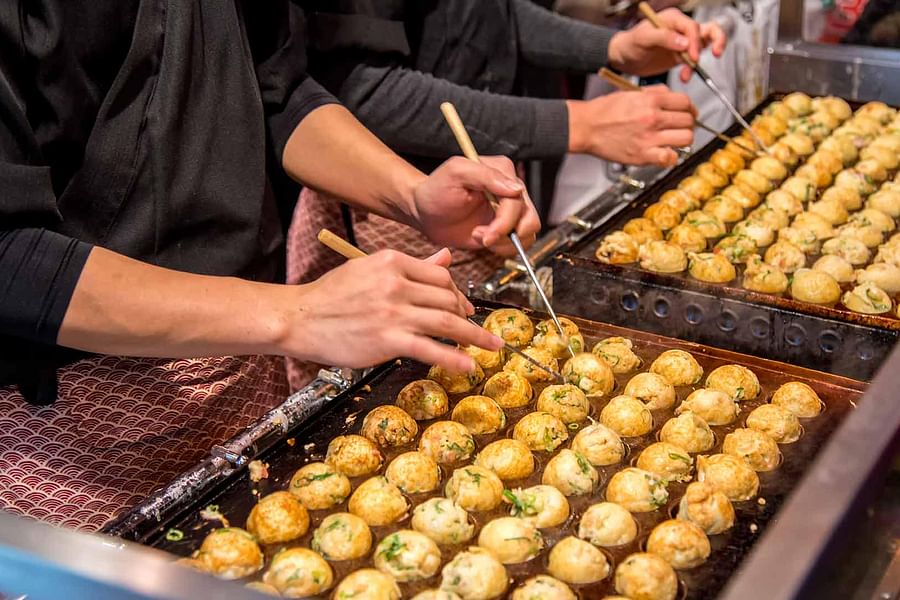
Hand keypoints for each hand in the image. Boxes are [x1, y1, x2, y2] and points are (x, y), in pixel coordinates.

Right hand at [283, 249, 502, 371]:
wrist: (299, 318)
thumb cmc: (332, 295)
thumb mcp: (369, 268)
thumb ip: (412, 266)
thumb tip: (446, 258)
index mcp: (392, 262)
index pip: (440, 275)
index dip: (457, 292)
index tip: (463, 306)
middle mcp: (395, 284)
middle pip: (447, 297)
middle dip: (466, 314)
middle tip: (474, 327)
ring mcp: (393, 313)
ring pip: (446, 322)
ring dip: (474, 335)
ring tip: (491, 345)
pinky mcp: (388, 340)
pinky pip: (430, 349)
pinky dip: (454, 358)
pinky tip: (468, 365)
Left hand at [411, 156, 540, 256]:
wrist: (425, 212)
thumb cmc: (436, 189)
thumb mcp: (456, 173)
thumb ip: (485, 176)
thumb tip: (516, 189)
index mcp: (502, 171)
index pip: (518, 200)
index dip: (505, 221)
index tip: (487, 232)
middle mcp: (510, 190)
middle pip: (528, 218)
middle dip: (505, 234)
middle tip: (483, 238)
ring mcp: (509, 211)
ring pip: (527, 234)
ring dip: (503, 242)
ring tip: (479, 236)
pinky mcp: (504, 228)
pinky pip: (518, 244)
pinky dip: (501, 248)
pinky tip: (482, 240)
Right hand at [567, 86, 694, 166]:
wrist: (586, 127)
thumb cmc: (604, 111)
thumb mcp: (630, 93)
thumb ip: (654, 92)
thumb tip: (671, 95)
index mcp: (650, 100)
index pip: (685, 102)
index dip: (690, 108)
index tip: (689, 113)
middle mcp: (653, 118)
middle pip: (688, 120)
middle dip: (688, 123)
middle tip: (682, 127)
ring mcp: (649, 138)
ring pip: (686, 138)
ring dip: (683, 139)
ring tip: (675, 139)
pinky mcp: (643, 155)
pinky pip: (670, 158)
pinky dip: (671, 157)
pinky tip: (665, 152)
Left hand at [608, 8, 726, 81]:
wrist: (625, 58)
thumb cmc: (631, 43)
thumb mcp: (643, 38)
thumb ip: (664, 37)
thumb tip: (684, 43)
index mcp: (673, 18)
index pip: (692, 27)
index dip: (695, 41)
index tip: (692, 57)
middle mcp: (681, 27)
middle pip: (707, 31)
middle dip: (707, 46)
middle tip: (704, 59)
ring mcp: (684, 41)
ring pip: (705, 46)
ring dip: (698, 62)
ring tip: (685, 76)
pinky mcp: (682, 55)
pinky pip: (695, 60)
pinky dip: (692, 69)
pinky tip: (684, 77)